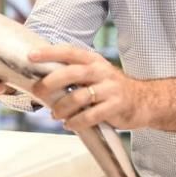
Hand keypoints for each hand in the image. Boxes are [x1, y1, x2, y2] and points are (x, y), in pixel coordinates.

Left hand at [29, 44, 146, 130]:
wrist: (145, 101)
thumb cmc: (111, 89)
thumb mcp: (95, 74)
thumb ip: (74, 74)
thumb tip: (41, 82)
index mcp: (93, 60)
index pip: (69, 52)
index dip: (49, 53)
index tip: (30, 56)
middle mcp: (102, 71)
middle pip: (72, 73)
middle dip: (51, 82)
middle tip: (38, 92)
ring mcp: (110, 89)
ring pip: (79, 97)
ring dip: (62, 108)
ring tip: (55, 115)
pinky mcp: (116, 106)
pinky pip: (91, 115)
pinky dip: (76, 122)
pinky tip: (69, 124)